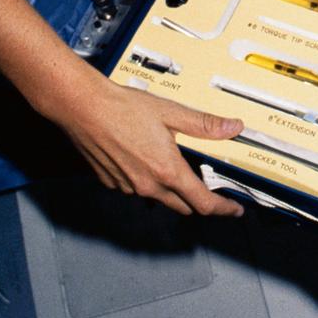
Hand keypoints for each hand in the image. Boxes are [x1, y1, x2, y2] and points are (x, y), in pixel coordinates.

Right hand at [59, 74, 245, 215]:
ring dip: (172, 190)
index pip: (203, 203)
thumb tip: (232, 128)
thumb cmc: (123, 108)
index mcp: (167, 170)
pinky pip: (136, 189)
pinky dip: (147, 180)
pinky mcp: (112, 183)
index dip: (223, 209)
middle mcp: (148, 185)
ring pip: (159, 198)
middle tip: (211, 187)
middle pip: (183, 206)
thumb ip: (204, 124)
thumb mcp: (171, 111)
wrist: (83, 108)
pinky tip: (145, 159)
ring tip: (175, 165)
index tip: (234, 209)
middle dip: (200, 201)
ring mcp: (128, 187)